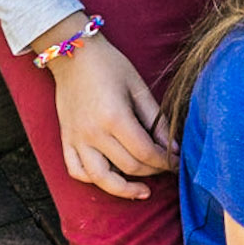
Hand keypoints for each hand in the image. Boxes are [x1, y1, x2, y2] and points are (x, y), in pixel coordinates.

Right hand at [47, 30, 173, 200]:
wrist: (72, 53)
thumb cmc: (109, 65)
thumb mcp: (139, 87)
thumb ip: (156, 119)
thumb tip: (173, 147)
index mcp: (115, 117)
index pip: (146, 153)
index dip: (166, 162)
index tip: (177, 162)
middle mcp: (93, 133)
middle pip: (129, 167)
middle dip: (153, 171)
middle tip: (165, 167)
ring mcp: (77, 138)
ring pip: (101, 179)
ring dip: (124, 189)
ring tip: (142, 191)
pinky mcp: (66, 139)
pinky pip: (76, 170)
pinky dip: (93, 179)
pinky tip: (110, 178)